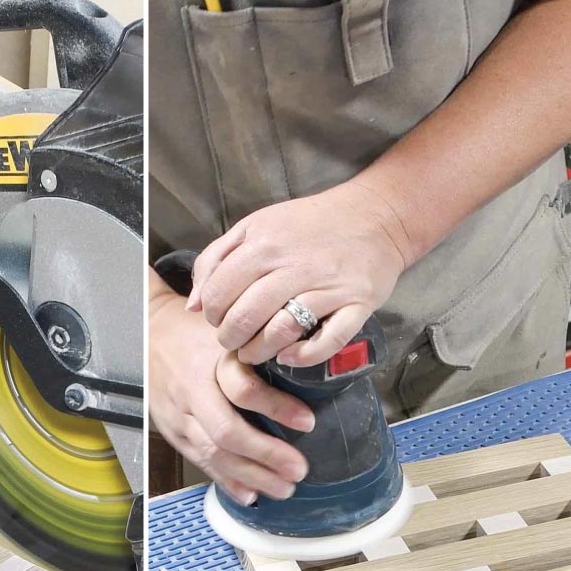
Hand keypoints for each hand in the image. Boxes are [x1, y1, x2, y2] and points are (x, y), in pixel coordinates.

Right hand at [149, 279, 313, 504]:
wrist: (148, 333)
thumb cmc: (195, 330)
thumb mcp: (226, 327)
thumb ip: (258, 344)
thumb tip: (307, 362)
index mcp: (210, 360)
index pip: (243, 389)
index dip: (277, 408)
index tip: (308, 422)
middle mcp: (192, 391)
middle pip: (227, 431)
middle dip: (266, 455)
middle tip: (298, 469)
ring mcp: (179, 416)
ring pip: (214, 454)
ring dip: (251, 476)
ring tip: (283, 488)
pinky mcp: (173, 432)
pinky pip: (200, 461)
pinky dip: (226, 481)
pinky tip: (250, 494)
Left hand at [189, 181, 411, 366]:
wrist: (376, 215)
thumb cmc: (310, 224)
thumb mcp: (256, 226)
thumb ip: (217, 259)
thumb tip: (193, 305)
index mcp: (264, 244)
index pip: (219, 292)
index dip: (211, 313)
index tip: (217, 319)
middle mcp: (294, 265)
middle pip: (245, 316)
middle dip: (230, 338)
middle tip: (232, 342)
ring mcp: (328, 286)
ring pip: (280, 331)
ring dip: (259, 352)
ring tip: (254, 353)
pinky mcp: (357, 304)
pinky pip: (327, 341)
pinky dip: (303, 355)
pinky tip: (289, 356)